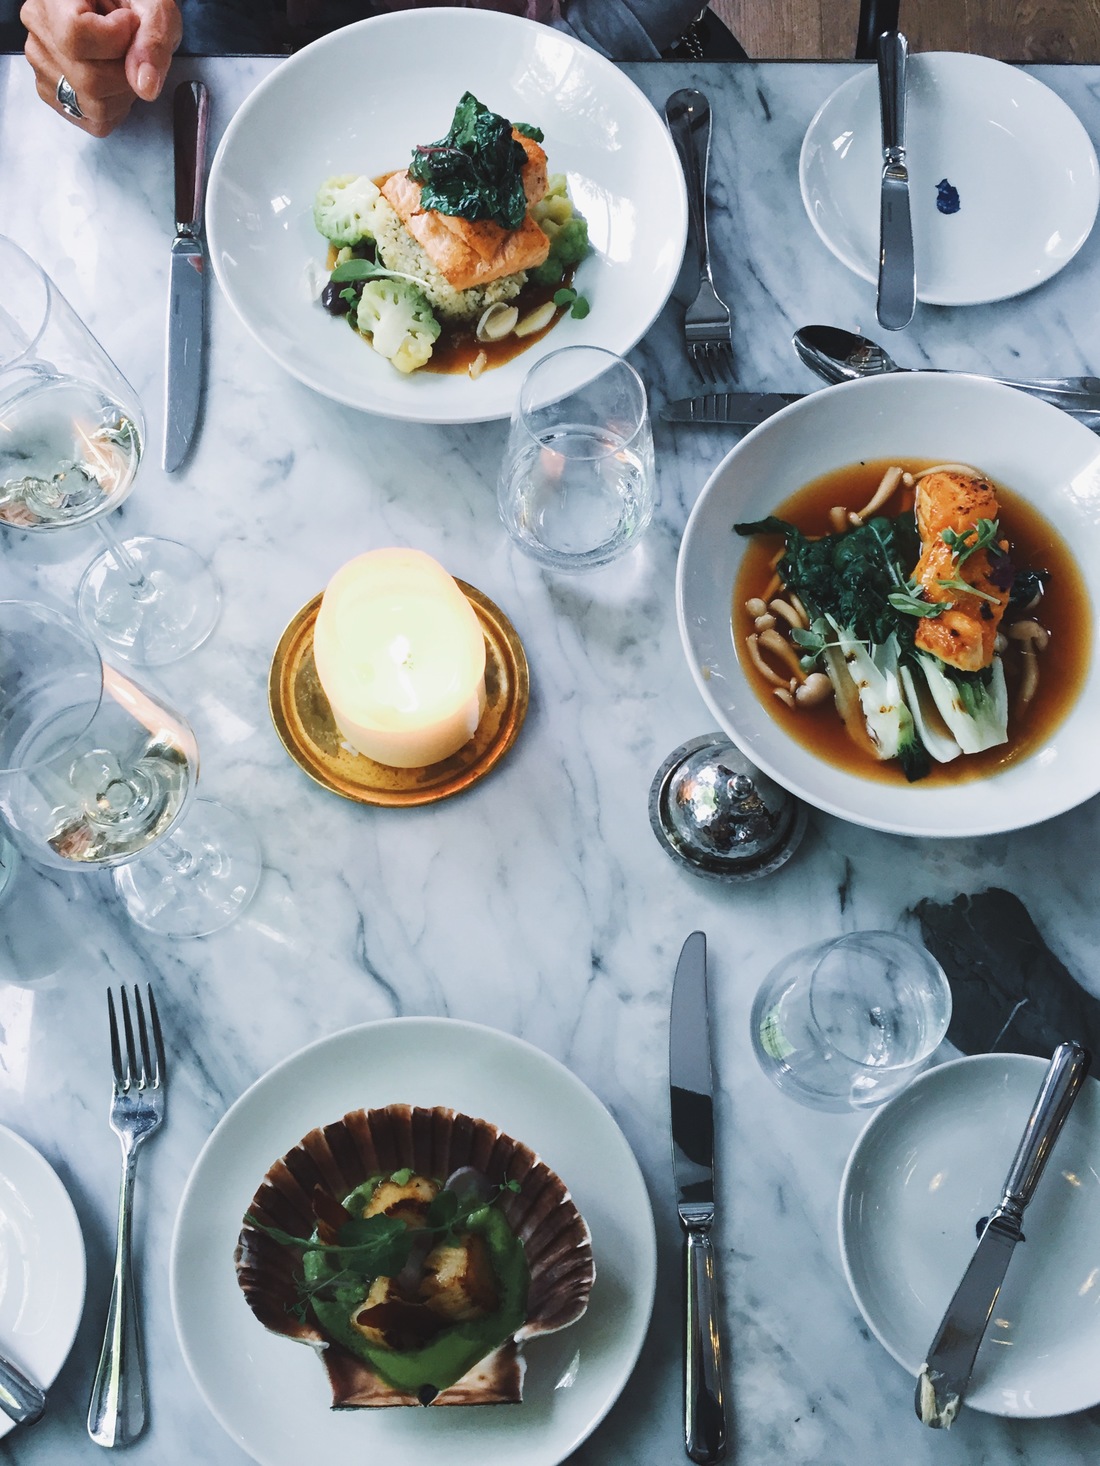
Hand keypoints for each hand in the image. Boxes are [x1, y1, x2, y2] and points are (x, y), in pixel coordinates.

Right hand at [22, 0, 181, 136]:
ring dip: (123, 92)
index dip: (115, 39)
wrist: (123, 10)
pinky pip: (92, 119)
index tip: (129, 22)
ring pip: (90, 105)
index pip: (75, 37)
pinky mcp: (52, 90)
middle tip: (131, 48)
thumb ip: (152, 40)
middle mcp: (39, 30)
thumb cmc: (136, 2)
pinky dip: (115, 106)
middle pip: (88, 81)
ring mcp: (42, 63)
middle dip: (126, 75)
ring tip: (122, 61)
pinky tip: (114, 78)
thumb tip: (144, 86)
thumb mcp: (155, 7)